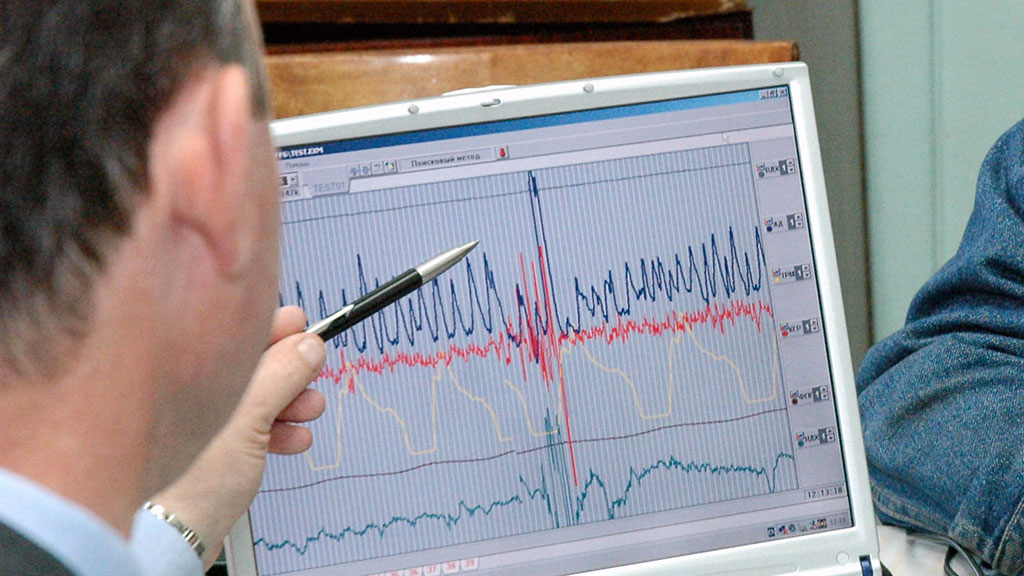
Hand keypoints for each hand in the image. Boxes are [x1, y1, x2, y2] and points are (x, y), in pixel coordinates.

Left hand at [150, 306, 325, 568]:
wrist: (171, 538)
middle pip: (256, 363)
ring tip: (304, 416)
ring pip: (260, 397)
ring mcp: (206, 418)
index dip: (276, 328)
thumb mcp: (250, 416)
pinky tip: (291, 441)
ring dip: (291, 404)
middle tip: (308, 384)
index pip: (239, 330)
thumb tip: (310, 343)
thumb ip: (284, 372)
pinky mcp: (215, 446)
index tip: (305, 333)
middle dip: (292, 372)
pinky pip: (255, 426)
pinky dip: (277, 431)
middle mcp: (196, 388)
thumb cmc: (192, 479)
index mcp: (194, 369)